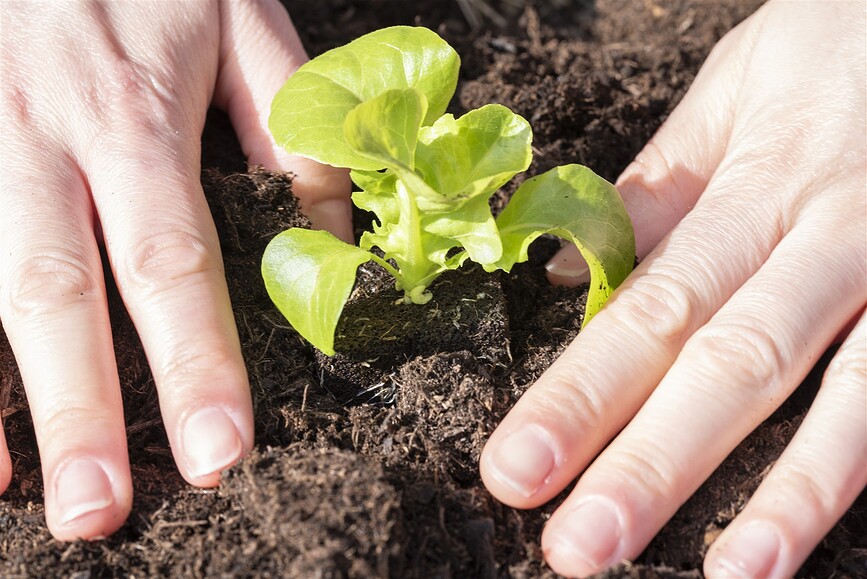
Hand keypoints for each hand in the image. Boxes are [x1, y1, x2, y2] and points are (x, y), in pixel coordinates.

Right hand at [0, 0, 350, 539]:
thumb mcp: (239, 19)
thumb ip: (291, 128)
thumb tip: (328, 246)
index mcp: (133, 113)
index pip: (172, 257)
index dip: (193, 359)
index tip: (220, 449)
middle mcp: (40, 141)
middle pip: (58, 291)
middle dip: (81, 410)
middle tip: (104, 515)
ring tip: (33, 499)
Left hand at [480, 1, 865, 576]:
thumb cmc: (841, 44)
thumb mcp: (735, 89)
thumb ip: (657, 191)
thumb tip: (568, 279)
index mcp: (759, 186)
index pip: (650, 306)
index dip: (580, 394)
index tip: (515, 470)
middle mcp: (835, 238)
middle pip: (731, 363)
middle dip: (652, 464)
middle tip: (577, 553)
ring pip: (848, 395)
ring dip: (785, 495)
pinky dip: (865, 466)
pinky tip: (819, 535)